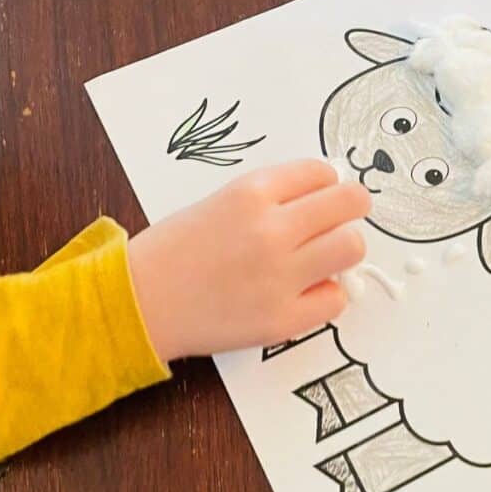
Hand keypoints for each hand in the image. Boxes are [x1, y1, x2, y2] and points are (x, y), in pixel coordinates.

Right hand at [127, 161, 371, 361]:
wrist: (138, 302)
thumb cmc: (175, 250)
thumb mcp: (221, 201)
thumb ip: (272, 197)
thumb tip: (325, 191)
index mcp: (251, 193)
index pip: (322, 172)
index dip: (327, 182)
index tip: (323, 193)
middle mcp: (270, 230)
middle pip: (350, 203)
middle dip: (350, 208)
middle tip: (340, 220)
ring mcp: (279, 276)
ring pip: (352, 248)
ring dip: (343, 250)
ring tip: (322, 257)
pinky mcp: (281, 319)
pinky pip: (335, 298)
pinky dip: (325, 294)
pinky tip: (304, 291)